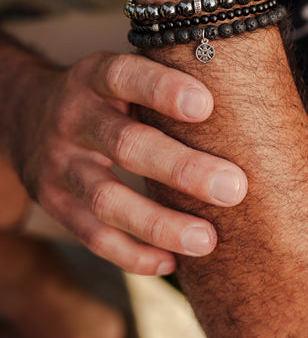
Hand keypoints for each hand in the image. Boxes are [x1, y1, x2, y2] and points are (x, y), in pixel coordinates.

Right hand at [10, 51, 246, 273]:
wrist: (28, 116)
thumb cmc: (107, 96)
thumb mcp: (123, 75)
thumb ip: (166, 83)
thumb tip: (249, 102)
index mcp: (94, 77)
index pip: (125, 76)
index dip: (162, 89)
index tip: (207, 106)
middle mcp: (73, 117)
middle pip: (125, 146)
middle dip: (182, 169)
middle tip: (234, 188)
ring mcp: (60, 164)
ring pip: (107, 201)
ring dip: (160, 225)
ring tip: (208, 240)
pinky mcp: (54, 203)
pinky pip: (93, 237)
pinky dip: (132, 254)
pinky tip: (171, 263)